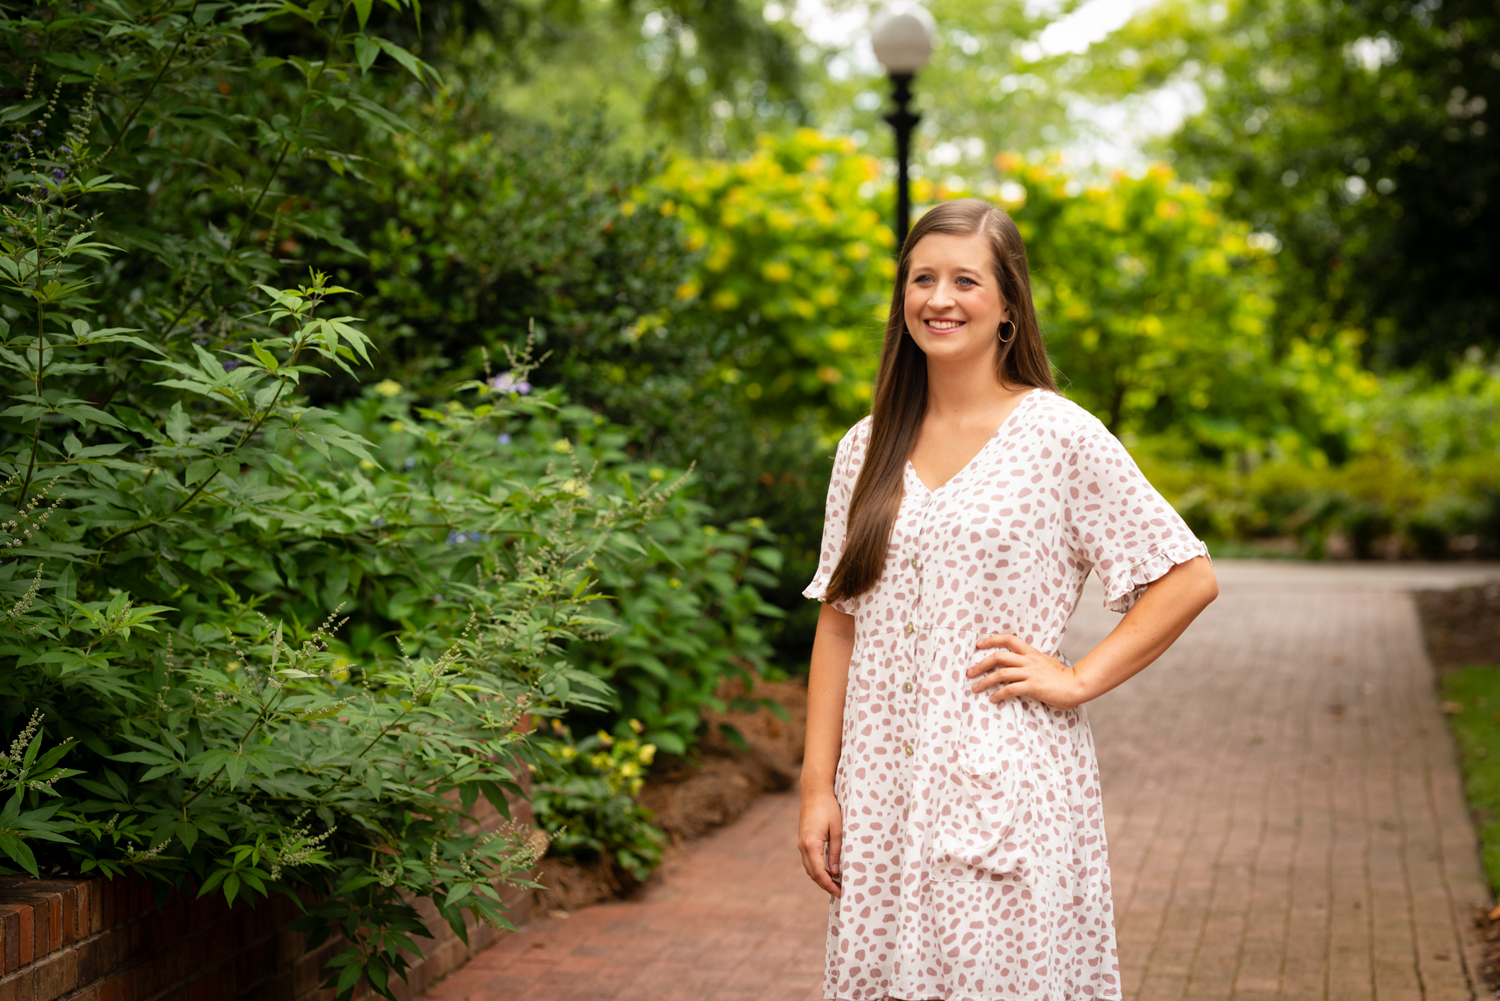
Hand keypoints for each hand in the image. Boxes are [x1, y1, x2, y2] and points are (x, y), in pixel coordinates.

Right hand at [798, 789, 843, 897]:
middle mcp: (803, 846)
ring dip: (821, 877)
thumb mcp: (837, 830)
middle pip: (812, 873)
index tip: (840, 892)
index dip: (829, 885)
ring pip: (809, 868)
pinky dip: (817, 868)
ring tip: (836, 883)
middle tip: (840, 892)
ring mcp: (801, 843)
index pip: (819, 872)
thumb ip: (836, 851)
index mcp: (811, 844)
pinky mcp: (803, 840)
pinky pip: (809, 860)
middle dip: (825, 884)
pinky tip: (828, 870)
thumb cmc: (828, 808)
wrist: (814, 791)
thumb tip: (836, 871)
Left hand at [968, 633, 1087, 709]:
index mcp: (1031, 652)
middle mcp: (1028, 660)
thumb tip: (1020, 661)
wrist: (1075, 685)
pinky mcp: (1032, 686)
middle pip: (998, 656)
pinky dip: (998, 694)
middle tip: (970, 672)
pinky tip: (993, 699)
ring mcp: (1030, 673)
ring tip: (975, 688)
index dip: (992, 640)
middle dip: (981, 664)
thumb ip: (1032, 660)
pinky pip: (1010, 689)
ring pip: (1000, 673)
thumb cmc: (1061, 676)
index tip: (979, 644)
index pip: (1009, 639)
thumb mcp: (1046, 662)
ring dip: (984, 681)